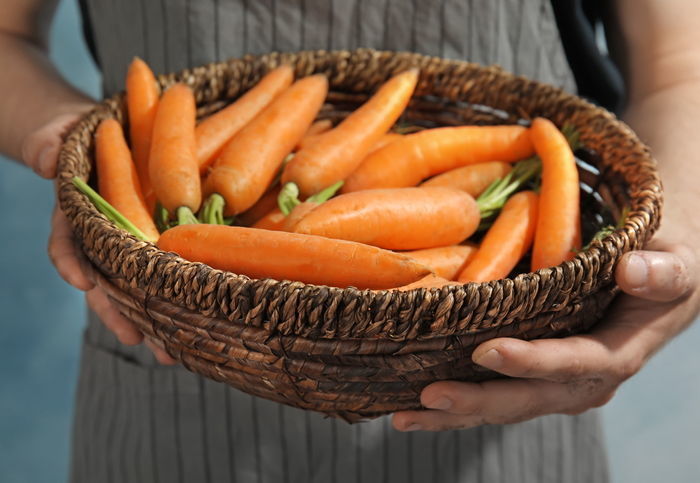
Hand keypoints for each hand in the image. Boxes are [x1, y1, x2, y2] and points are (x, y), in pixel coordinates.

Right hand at [22, 114, 175, 364]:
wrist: (99, 134)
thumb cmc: (73, 135)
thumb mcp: (55, 135)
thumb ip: (48, 145)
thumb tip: (46, 157)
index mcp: (74, 216)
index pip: (68, 244)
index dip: (72, 263)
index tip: (83, 282)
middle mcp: (100, 237)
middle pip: (106, 280)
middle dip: (119, 313)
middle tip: (139, 342)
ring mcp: (128, 242)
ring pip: (138, 286)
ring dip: (152, 319)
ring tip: (171, 352)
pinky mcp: (154, 240)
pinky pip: (164, 270)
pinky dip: (174, 295)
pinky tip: (192, 322)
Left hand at [392, 240, 698, 431]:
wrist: (658, 282)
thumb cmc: (665, 265)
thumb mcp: (677, 263)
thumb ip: (663, 271)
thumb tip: (633, 271)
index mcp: (620, 351)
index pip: (576, 364)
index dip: (534, 362)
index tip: (487, 351)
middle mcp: (587, 379)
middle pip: (530, 398)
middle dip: (480, 401)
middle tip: (429, 396)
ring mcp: (558, 384)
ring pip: (506, 406)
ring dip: (457, 414)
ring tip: (405, 415)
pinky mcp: (537, 379)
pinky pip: (497, 396)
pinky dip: (459, 405)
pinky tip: (415, 406)